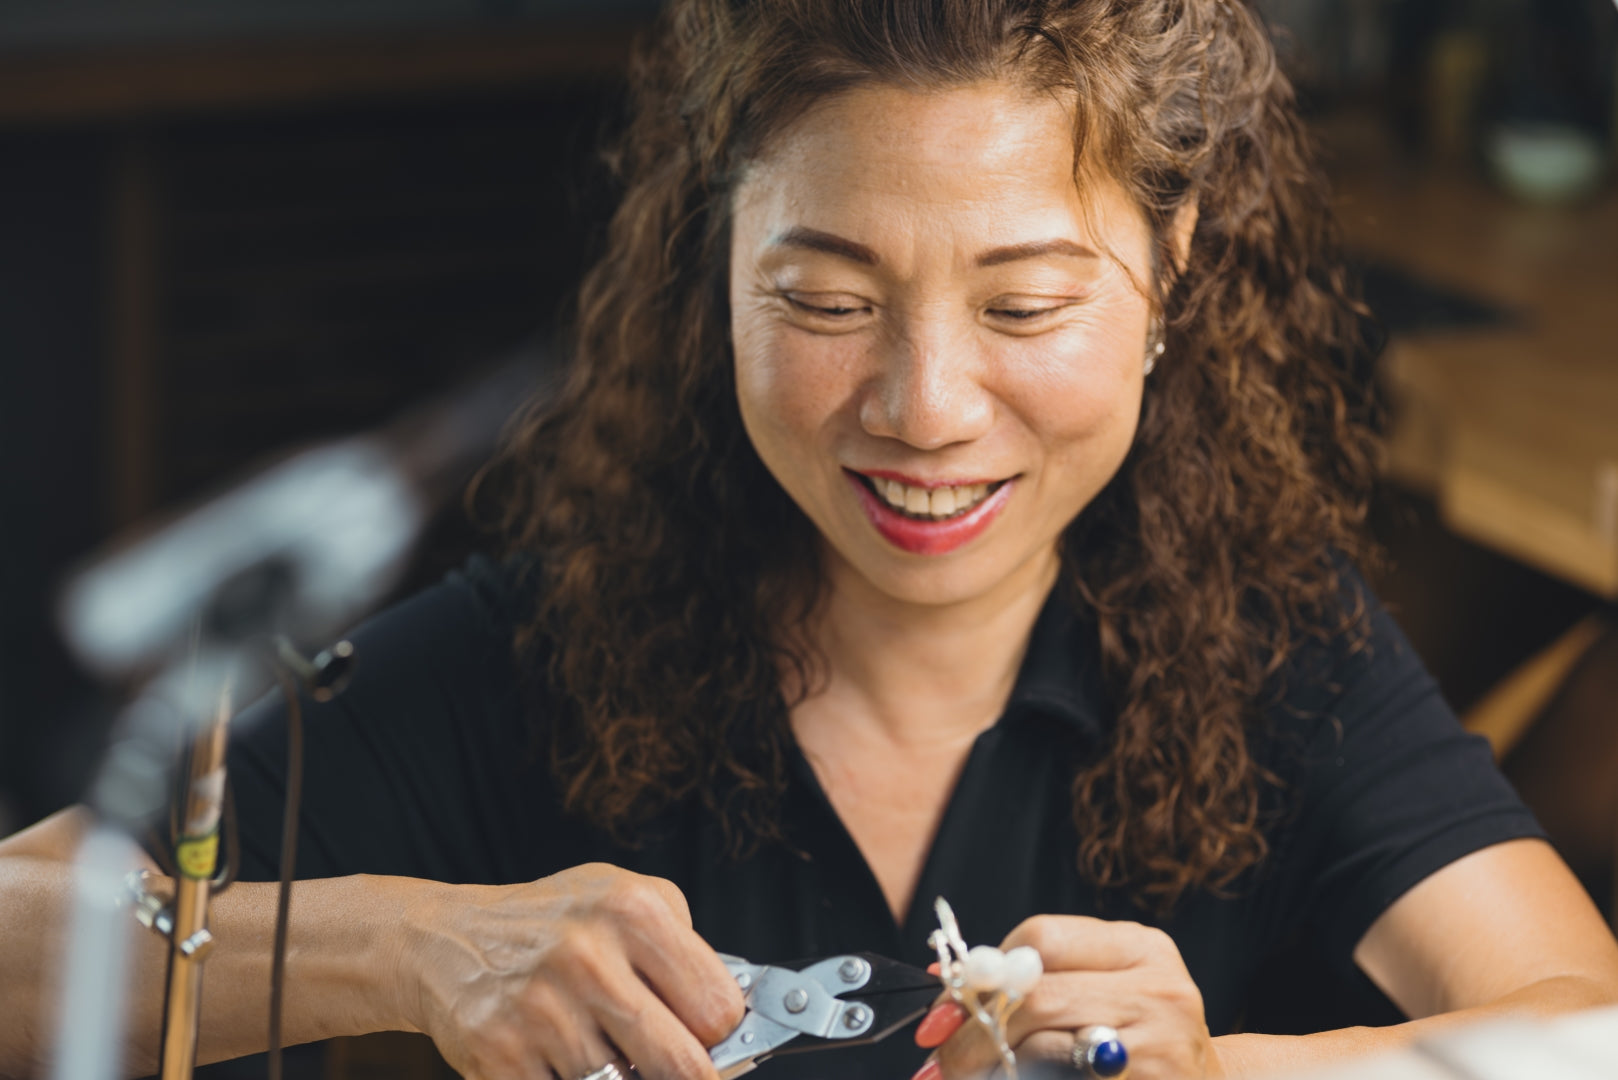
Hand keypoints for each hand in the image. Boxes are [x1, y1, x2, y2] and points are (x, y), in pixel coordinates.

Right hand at [394, 863, 744, 1079]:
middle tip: (677, 1066)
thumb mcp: (622, 896)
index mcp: (632, 912)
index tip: (720, 1044)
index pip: (719, 1008)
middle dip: (690, 1076)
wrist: (447, 941)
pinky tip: (561, 1059)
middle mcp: (588, 958)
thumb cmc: (551, 922)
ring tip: (603, 1046)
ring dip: (621, 1077)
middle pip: (684, 1066)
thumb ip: (683, 945)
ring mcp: (543, 1012)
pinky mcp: (502, 1058)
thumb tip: (737, 1014)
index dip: (726, 1037)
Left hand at [918, 915, 1223, 1079]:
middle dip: (975, 1029)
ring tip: (963, 1074)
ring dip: (991, 1065)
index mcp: (1140, 947)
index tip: (947, 1006)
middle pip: (1037, 995)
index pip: (1041, 937)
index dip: (985, 973)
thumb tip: (945, 984)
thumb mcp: (1099, 993)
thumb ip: (1034, 981)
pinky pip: (1057, 1079)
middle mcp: (1160, 988)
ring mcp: (1164, 1043)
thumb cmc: (1138, 1041)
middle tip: (941, 1056)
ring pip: (1043, 1047)